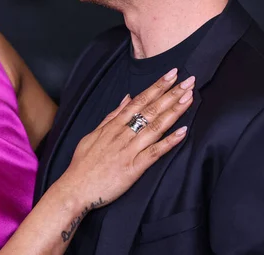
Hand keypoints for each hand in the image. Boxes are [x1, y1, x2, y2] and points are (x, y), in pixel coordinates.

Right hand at [58, 68, 193, 209]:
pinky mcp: (133, 168)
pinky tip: (183, 132)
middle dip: (171, 94)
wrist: (75, 188)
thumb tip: (127, 98)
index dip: (157, 86)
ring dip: (173, 111)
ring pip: (155, 127)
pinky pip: (154, 152)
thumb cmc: (83, 163)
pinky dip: (169, 142)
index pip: (139, 100)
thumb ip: (112, 116)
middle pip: (150, 110)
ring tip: (188, 98)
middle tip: (188, 80)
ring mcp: (129, 150)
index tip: (171, 74)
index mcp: (113, 125)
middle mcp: (122, 134)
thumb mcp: (94, 134)